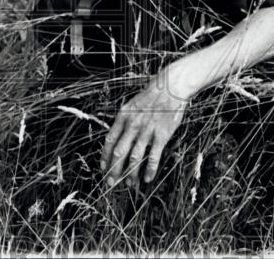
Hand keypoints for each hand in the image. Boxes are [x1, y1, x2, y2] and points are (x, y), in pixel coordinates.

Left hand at [101, 74, 189, 189]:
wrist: (170, 88)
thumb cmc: (151, 96)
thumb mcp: (131, 105)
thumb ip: (124, 121)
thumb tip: (116, 137)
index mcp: (123, 117)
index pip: (110, 140)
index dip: (104, 156)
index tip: (103, 168)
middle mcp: (132, 125)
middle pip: (119, 152)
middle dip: (114, 170)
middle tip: (111, 183)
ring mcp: (146, 131)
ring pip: (134, 158)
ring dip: (130, 173)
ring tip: (129, 184)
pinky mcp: (161, 136)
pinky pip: (153, 157)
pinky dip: (149, 170)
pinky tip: (147, 179)